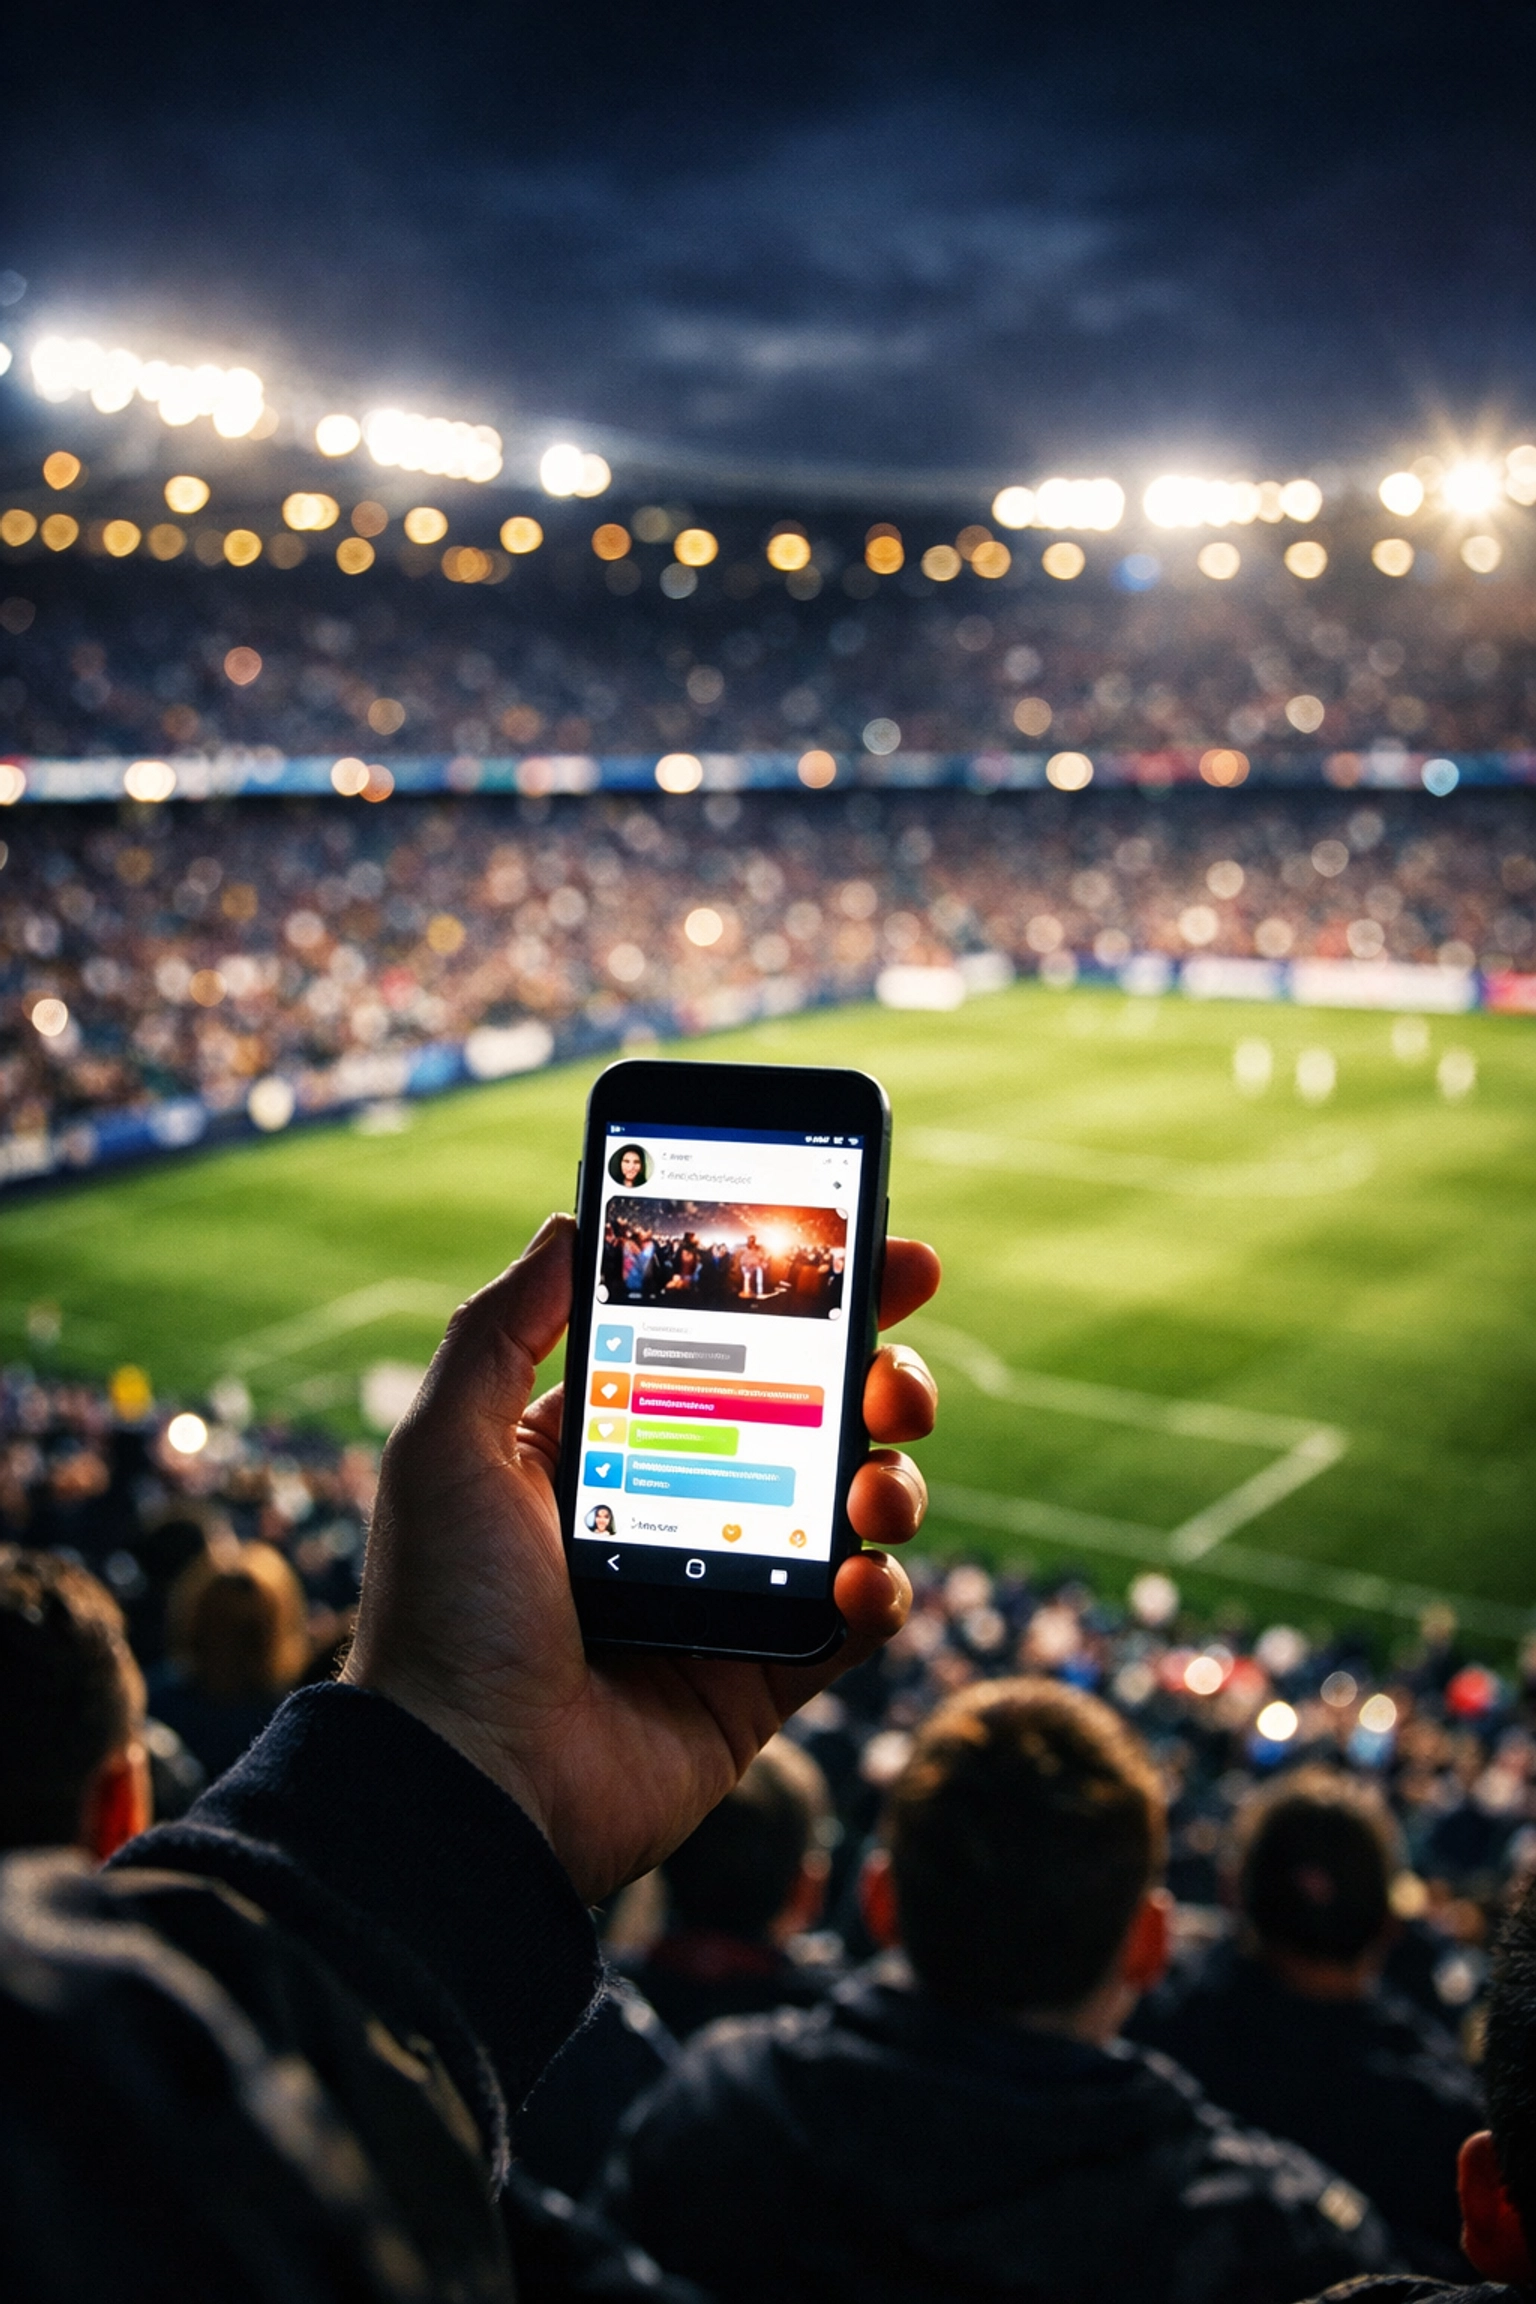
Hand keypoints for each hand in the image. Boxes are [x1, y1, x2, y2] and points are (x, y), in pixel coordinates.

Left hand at [344, 1214, 938, 1902]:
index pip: (725, 1345)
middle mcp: (681, 1506)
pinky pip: (857, 1622)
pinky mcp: (765, 1675)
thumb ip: (502, 1328)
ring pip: (854, 1507)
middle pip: (815, 1415)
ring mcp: (731, 1592)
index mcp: (610, 1445)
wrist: (469, 1784)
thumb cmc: (445, 1611)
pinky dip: (880, 1593)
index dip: (801, 1297)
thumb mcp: (446, 1444)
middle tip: (897, 1365)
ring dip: (891, 1478)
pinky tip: (860, 1578)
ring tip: (874, 1484)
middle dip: (877, 1374)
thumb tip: (567, 1221)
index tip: (869, 1249)